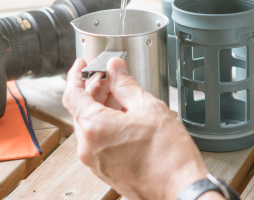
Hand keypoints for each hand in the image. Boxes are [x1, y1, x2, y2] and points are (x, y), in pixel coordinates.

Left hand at [62, 57, 210, 199]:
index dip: (76, 75)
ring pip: (89, 126)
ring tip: (122, 96)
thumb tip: (115, 69)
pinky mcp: (106, 171)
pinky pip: (98, 141)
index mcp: (94, 128)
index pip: (72, 94)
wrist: (180, 189)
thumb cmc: (168, 155)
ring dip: (101, 107)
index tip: (81, 65)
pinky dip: (106, 125)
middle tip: (109, 76)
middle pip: (80, 109)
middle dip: (93, 90)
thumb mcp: (148, 107)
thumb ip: (126, 84)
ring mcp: (96, 162)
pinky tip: (125, 117)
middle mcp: (88, 147)